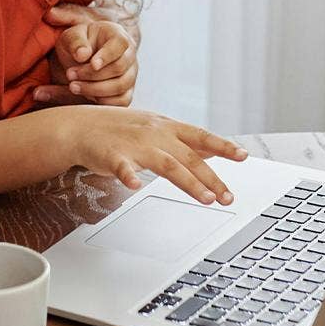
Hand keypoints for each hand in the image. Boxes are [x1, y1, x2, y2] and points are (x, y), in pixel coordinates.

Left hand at [36, 10, 137, 106]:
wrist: (80, 58)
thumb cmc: (78, 44)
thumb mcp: (71, 37)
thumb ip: (75, 42)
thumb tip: (82, 55)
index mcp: (117, 35)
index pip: (119, 44)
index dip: (107, 56)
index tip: (92, 64)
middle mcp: (129, 55)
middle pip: (118, 68)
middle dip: (92, 74)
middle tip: (70, 74)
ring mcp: (130, 75)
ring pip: (120, 86)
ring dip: (94, 89)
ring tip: (73, 86)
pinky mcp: (126, 92)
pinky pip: (121, 102)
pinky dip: (102, 101)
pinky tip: (84, 96)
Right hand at [70, 106, 248, 203]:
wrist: (81, 126)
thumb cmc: (120, 129)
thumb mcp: (156, 127)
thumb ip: (183, 140)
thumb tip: (213, 149)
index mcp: (167, 127)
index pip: (201, 136)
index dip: (223, 146)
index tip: (243, 156)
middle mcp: (155, 134)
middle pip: (189, 156)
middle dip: (211, 178)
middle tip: (228, 197)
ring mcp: (134, 144)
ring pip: (166, 164)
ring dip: (188, 182)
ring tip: (206, 199)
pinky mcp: (112, 156)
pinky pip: (121, 167)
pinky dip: (127, 176)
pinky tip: (134, 186)